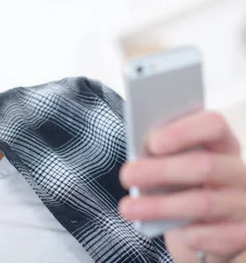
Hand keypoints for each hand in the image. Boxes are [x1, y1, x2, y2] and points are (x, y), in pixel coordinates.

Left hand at [118, 111, 245, 262]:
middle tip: (126, 175)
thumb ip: (160, 155)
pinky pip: (218, 235)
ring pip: (203, 202)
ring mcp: (243, 203)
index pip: (213, 125)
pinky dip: (192, 235)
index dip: (184, 131)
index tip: (152, 142)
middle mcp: (237, 172)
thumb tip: (138, 158)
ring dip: (160, 206)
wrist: (203, 228)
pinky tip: (176, 235)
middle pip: (204, 165)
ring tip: (128, 208)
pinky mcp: (243, 233)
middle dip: (161, 170)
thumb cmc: (181, 186)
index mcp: (220, 145)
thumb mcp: (172, 166)